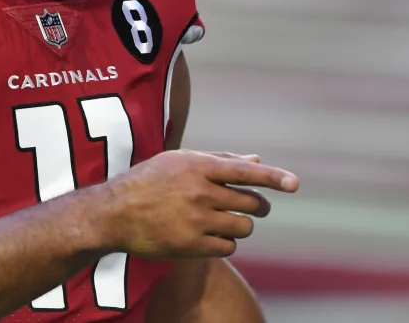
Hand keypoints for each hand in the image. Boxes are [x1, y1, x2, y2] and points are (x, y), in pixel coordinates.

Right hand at [99, 150, 298, 258]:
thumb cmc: (148, 182)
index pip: (245, 172)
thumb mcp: (178, 162)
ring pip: (243, 227)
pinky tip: (209, 235)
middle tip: (254, 206)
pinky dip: (225, 242)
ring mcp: (196, 220)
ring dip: (241, 225)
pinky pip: (228, 247)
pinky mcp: (191, 245)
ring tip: (223, 220)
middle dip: (258, 205)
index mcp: (197, 166)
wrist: (114, 212)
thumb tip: (256, 162)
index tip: (294, 184)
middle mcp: (199, 192)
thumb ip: (219, 161)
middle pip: (251, 202)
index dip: (273, 177)